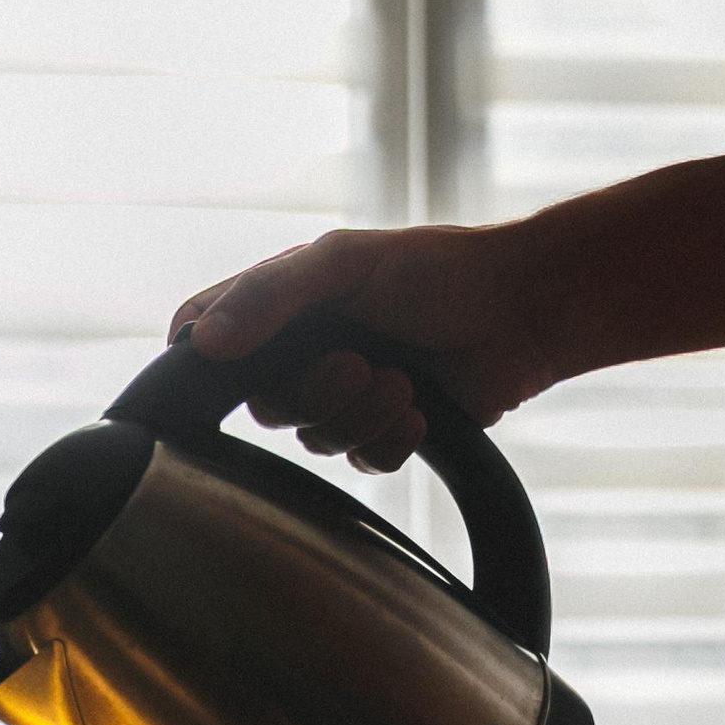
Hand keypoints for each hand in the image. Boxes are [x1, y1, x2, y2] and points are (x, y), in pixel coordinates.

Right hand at [169, 224, 559, 474]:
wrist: (523, 312)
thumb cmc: (438, 270)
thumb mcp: (342, 262)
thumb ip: (270, 294)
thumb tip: (204, 341)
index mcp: (283, 304)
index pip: (204, 337)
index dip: (201, 361)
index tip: (222, 370)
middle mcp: (306, 351)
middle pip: (264, 407)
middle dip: (316, 393)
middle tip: (360, 363)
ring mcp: (345, 393)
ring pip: (315, 440)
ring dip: (361, 416)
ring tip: (405, 383)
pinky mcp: (386, 430)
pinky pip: (361, 462)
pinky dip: (390, 441)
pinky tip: (420, 412)